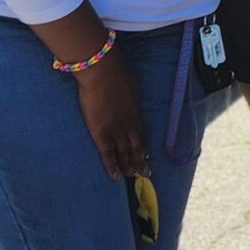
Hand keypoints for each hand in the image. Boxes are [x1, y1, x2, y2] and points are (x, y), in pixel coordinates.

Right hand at [75, 49, 147, 181]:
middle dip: (140, 160)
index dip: (144, 146)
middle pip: (137, 146)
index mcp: (136, 112)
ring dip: (128, 166)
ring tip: (131, 176)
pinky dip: (111, 167)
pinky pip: (107, 154)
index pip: (142, 133)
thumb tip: (126, 94)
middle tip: (145, 173)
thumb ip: (127, 93)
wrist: (103, 72)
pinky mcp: (101, 133)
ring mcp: (116, 130)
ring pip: (124, 153)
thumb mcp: (128, 83)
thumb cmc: (115, 72)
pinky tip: (115, 177)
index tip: (147, 155)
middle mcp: (129, 124)